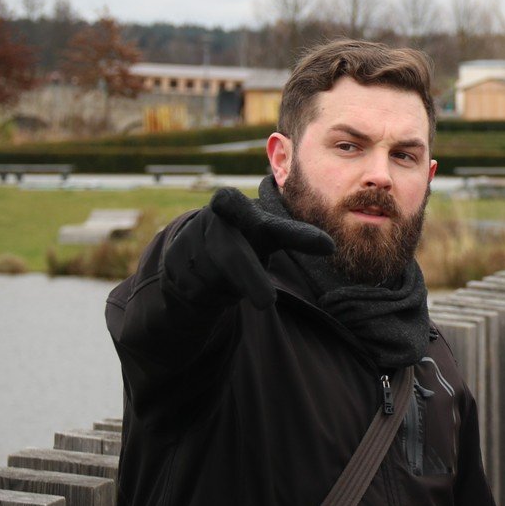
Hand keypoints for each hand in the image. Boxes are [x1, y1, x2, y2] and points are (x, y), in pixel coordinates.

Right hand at [165, 187, 333, 308]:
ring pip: (215, 278)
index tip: (227, 202)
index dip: (230, 206)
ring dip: (233, 288)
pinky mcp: (174, 269)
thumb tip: (330, 246)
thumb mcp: (268, 234)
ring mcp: (188, 245)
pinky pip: (201, 291)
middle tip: (268, 304)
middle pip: (230, 255)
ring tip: (238, 280)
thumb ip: (295, 236)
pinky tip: (213, 285)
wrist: (191, 258)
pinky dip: (214, 294)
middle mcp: (209, 223)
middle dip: (248, 278)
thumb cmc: (243, 240)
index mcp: (234, 208)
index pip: (234, 205)